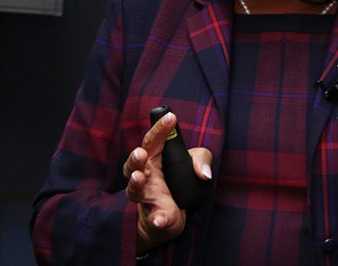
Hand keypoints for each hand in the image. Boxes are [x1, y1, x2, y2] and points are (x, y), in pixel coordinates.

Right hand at [123, 112, 212, 252]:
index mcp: (154, 159)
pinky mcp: (154, 217)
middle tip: (141, 152)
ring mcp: (146, 197)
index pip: (153, 140)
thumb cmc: (177, 183)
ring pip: (134, 190)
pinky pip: (154, 219)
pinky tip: (160, 219)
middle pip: (134, 163)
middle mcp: (144, 176)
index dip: (160, 128)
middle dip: (135, 158)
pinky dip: (157, 220)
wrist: (171, 217)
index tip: (171, 117)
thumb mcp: (193, 166)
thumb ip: (201, 160)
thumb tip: (204, 174)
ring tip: (138, 177)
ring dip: (135, 183)